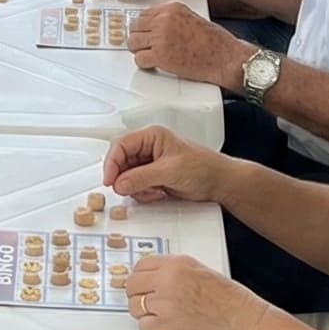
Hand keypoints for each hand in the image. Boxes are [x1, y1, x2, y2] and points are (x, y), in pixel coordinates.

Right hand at [105, 123, 227, 204]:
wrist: (219, 183)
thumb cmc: (203, 168)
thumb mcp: (170, 171)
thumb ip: (141, 177)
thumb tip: (120, 183)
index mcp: (152, 136)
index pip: (121, 145)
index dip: (112, 163)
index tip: (109, 180)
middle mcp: (148, 147)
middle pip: (121, 162)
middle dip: (124, 178)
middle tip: (129, 189)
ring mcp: (150, 163)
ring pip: (127, 176)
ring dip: (136, 188)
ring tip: (154, 190)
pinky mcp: (153, 177)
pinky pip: (136, 186)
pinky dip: (143, 193)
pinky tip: (158, 193)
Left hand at [129, 0, 244, 87]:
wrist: (225, 58)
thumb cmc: (216, 42)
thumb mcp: (193, 17)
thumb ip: (173, 18)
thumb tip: (156, 25)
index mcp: (172, 8)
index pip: (144, 13)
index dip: (143, 25)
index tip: (144, 32)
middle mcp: (164, 20)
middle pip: (135, 27)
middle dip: (138, 37)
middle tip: (144, 44)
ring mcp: (161, 37)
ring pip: (133, 42)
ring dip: (139, 50)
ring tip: (147, 54)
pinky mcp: (160, 56)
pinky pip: (139, 59)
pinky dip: (144, 63)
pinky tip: (151, 63)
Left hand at [129, 252, 266, 329]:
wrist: (243, 323)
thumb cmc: (230, 299)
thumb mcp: (201, 270)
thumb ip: (175, 270)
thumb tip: (154, 275)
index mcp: (176, 264)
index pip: (140, 265)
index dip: (141, 276)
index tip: (143, 283)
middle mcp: (167, 281)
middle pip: (132, 286)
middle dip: (138, 293)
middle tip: (147, 300)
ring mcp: (165, 305)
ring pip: (134, 307)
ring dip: (144, 312)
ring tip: (160, 315)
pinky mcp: (166, 328)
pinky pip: (144, 327)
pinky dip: (152, 329)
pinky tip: (165, 326)